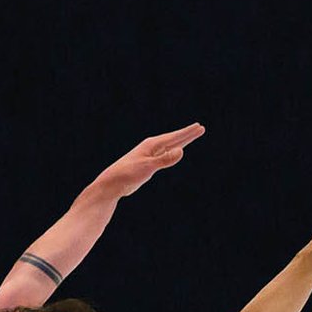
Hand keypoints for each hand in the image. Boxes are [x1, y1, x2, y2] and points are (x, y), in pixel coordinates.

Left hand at [89, 123, 203, 199]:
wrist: (112, 183)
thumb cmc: (128, 174)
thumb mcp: (148, 167)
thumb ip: (164, 159)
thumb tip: (181, 151)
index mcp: (152, 145)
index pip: (174, 137)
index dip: (187, 133)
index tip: (199, 127)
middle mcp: (151, 148)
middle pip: (173, 139)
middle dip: (186, 135)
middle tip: (200, 128)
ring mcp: (149, 155)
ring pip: (169, 147)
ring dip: (180, 142)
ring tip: (190, 137)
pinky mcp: (147, 164)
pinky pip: (164, 155)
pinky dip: (172, 151)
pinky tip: (174, 152)